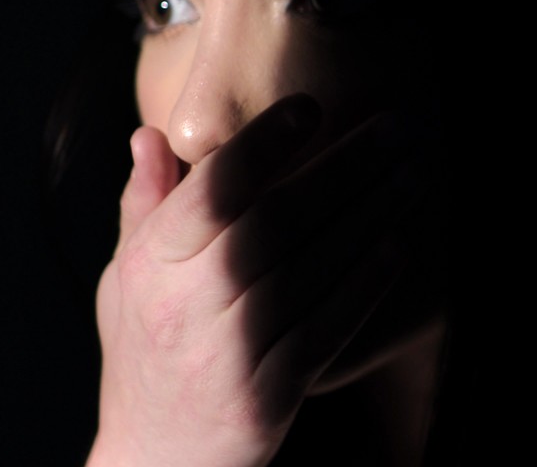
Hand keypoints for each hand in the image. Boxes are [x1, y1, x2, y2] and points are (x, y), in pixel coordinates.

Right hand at [86, 96, 417, 466]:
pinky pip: (329, 328)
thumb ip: (144, 206)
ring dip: (371, 217)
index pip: (212, 192)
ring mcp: (230, 353)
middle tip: (399, 130)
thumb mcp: (124, 279)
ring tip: (412, 176)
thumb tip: (152, 134)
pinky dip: (366, 285)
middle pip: (279, 220)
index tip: (311, 106)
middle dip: (347, 168)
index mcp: (150, 265)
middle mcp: (188, 306)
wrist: (152, 462)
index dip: (263, 145)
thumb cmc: (145, 355)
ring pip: (314, 269)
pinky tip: (397, 248)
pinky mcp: (268, 396)